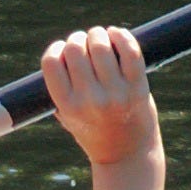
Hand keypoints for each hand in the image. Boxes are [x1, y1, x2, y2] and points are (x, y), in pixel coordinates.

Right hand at [40, 26, 160, 167]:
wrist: (127, 155)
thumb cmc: (94, 132)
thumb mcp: (68, 117)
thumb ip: (59, 91)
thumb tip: (60, 53)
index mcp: (68, 106)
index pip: (52, 63)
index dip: (56, 49)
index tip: (62, 49)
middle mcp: (91, 100)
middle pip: (76, 49)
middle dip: (78, 39)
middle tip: (83, 42)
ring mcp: (116, 94)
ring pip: (101, 46)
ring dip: (98, 34)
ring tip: (100, 37)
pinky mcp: (138, 88)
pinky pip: (130, 51)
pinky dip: (122, 36)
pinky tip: (116, 35)